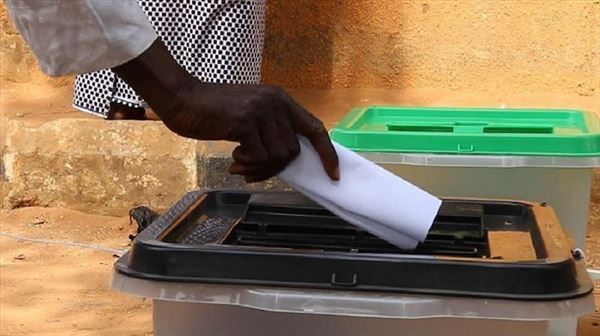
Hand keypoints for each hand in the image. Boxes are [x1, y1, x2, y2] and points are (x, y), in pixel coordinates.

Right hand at [164, 82, 338, 181]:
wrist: (183, 99)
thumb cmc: (214, 111)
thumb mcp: (251, 115)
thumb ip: (270, 131)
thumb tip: (286, 160)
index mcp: (281, 100)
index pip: (315, 127)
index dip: (327, 152)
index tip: (333, 174)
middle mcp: (275, 102)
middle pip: (292, 150)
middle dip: (274, 168)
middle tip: (251, 170)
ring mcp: (260, 111)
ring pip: (278, 157)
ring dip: (259, 168)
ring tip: (239, 165)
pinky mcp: (244, 122)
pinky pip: (259, 157)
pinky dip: (247, 165)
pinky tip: (232, 160)